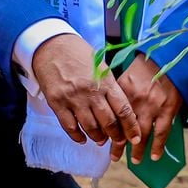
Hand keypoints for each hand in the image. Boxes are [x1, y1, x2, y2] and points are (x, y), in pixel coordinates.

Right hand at [33, 33, 140, 148]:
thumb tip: (122, 110)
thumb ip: (111, 87)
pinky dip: (77, 136)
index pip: (124, 109)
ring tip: (101, 140)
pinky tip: (82, 139)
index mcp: (106, 82)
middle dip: (116, 136)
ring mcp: (74, 98)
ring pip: (90, 127)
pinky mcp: (57, 103)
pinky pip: (69, 126)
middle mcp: (91, 92)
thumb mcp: (102, 66)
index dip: (131, 127)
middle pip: (108, 122)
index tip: (135, 138)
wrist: (52, 45)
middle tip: (118, 141)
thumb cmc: (80, 55)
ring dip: (98, 137)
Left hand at [112, 54, 181, 163]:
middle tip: (115, 157)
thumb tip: (109, 112)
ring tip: (134, 161)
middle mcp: (135, 100)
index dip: (107, 131)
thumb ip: (117, 94)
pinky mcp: (168, 109)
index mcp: (121, 91)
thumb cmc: (146, 67)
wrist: (170, 58)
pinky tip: (154, 156)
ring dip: (137, 150)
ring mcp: (152, 106)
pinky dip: (157, 146)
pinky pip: (161, 132)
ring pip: (141, 134)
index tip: (103, 141)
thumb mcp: (126, 76)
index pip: (111, 117)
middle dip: (119, 145)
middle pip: (123, 128)